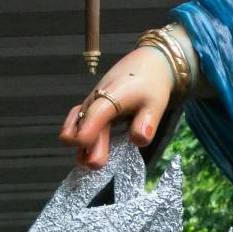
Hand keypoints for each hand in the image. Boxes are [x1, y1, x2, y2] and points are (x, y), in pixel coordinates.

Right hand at [61, 47, 177, 167]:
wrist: (146, 65)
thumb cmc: (151, 86)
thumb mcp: (156, 104)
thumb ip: (147, 122)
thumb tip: (138, 140)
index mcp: (113, 95)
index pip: (96, 113)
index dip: (88, 130)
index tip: (84, 147)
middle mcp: (96, 99)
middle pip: (84, 124)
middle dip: (87, 145)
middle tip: (97, 166)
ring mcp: (89, 104)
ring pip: (75, 124)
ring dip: (79, 143)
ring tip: (87, 162)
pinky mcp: (88, 108)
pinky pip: (76, 122)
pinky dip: (77, 136)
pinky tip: (83, 153)